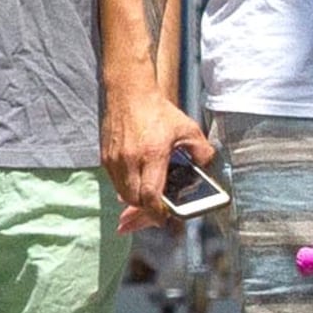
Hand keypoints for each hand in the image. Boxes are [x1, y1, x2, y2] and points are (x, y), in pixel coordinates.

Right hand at [106, 87, 217, 230]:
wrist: (128, 92)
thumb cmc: (158, 110)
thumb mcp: (187, 128)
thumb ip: (201, 150)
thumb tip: (207, 165)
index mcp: (152, 154)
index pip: (151, 195)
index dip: (157, 213)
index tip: (165, 220)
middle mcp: (130, 159)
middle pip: (135, 200)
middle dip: (146, 211)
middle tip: (157, 215)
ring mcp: (115, 159)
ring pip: (122, 193)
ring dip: (135, 201)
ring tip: (145, 205)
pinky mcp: (105, 157)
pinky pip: (115, 182)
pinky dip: (125, 188)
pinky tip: (135, 188)